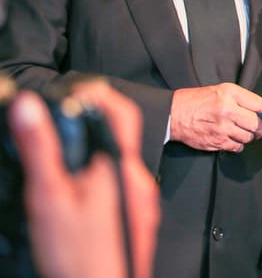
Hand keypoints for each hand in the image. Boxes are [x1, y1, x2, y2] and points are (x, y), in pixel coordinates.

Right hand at [9, 82, 159, 277]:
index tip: (73, 93)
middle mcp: (138, 181)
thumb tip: (30, 106)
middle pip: (117, 137)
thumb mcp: (49, 197)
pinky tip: (74, 194)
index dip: (99, 96)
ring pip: (116, 163)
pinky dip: (96, 179)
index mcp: (122, 168)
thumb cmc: (77, 257)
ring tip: (59, 162)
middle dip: (88, 128)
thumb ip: (41, 149)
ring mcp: (141, 202)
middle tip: (56, 127)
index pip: (122, 113)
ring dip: (90, 156)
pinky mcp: (137, 219)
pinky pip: (118, 186)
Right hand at [170, 83, 261, 151]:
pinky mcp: (217, 142)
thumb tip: (261, 110)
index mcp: (230, 94)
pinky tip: (231, 137)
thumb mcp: (221, 90)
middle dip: (259, 126)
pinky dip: (237, 144)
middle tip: (256, 126)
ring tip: (238, 129)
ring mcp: (223, 128)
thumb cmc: (197, 101)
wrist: (175, 114)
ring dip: (247, 135)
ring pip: (248, 137)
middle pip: (257, 124)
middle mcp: (228, 110)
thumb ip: (242, 98)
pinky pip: (237, 147)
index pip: (260, 105)